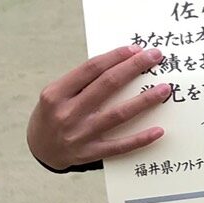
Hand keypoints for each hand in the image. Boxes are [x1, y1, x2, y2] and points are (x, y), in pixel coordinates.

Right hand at [27, 46, 171, 170]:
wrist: (39, 149)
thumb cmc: (55, 112)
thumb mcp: (58, 93)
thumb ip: (84, 79)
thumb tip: (124, 61)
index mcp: (56, 94)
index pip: (91, 68)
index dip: (116, 56)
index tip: (137, 48)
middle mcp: (66, 114)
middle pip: (107, 85)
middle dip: (134, 68)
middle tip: (156, 56)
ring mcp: (78, 135)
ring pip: (117, 115)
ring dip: (144, 101)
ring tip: (165, 89)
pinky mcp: (89, 154)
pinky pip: (119, 146)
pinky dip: (140, 139)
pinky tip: (159, 130)